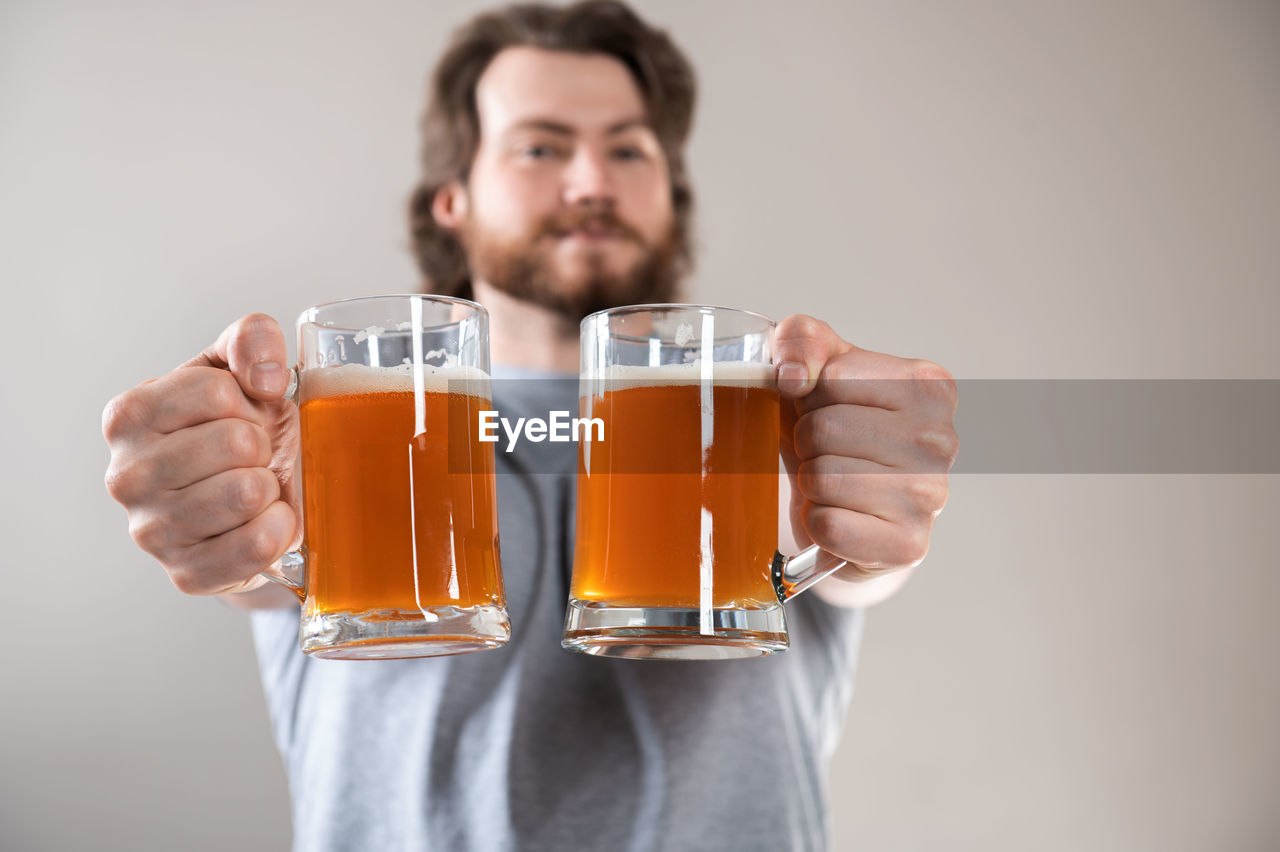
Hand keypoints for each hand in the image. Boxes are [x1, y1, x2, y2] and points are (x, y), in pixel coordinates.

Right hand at [103, 314, 300, 595]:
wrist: (256, 496)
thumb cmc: (243, 424)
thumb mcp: (242, 366)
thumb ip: (251, 339)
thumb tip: (266, 376)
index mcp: (129, 415)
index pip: (216, 391)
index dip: (249, 399)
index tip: (241, 412)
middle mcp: (125, 475)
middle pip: (236, 443)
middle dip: (263, 444)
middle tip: (254, 455)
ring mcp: (150, 531)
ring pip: (245, 494)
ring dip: (271, 485)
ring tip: (258, 485)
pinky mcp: (185, 574)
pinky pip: (254, 547)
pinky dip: (279, 529)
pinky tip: (270, 520)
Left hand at [773, 315, 957, 590]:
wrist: (842, 508)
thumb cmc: (831, 431)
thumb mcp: (816, 367)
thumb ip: (801, 340)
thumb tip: (794, 374)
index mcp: (929, 386)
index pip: (831, 378)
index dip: (810, 396)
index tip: (828, 410)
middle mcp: (941, 440)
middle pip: (824, 428)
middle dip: (807, 441)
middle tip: (827, 453)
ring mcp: (930, 496)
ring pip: (822, 476)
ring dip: (810, 482)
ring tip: (832, 483)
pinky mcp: (907, 544)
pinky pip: (828, 525)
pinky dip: (817, 523)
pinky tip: (838, 516)